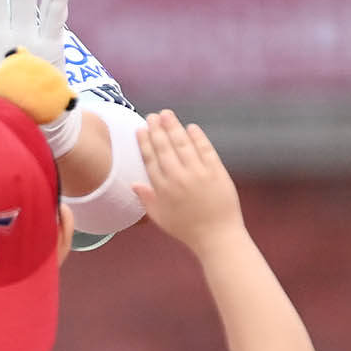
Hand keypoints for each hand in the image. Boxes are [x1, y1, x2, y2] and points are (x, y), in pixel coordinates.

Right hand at [133, 111, 243, 254]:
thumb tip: (134, 184)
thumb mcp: (160, 217)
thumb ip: (146, 199)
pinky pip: (205, 149)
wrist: (216, 236)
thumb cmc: (187, 229)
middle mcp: (178, 178)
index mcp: (162, 188)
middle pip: (164, 148)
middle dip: (157, 129)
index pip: (150, 159)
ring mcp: (198, 173)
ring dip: (174, 127)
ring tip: (167, 114)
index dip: (145, 142)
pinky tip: (191, 128)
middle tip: (152, 115)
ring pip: (183, 144)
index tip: (141, 129)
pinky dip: (198, 137)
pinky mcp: (216, 172)